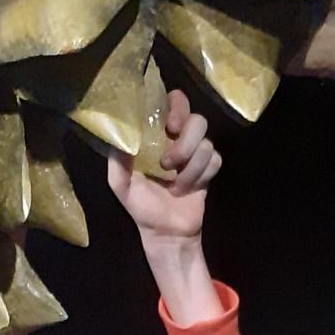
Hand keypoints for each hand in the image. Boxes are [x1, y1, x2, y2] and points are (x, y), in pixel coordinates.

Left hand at [107, 89, 221, 240]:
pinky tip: (189, 188)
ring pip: (207, 143)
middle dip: (186, 141)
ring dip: (190, 167)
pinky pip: (215, 161)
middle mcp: (179, 139)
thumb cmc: (141, 206)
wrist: (165, 233)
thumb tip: (123, 135)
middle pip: (198, 120)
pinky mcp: (209, 169)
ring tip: (175, 184)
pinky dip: (202, 176)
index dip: (177, 106)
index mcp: (157, 133)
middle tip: (170, 161)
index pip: (174, 102)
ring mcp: (196, 154)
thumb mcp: (120, 183)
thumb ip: (118, 159)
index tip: (170, 126)